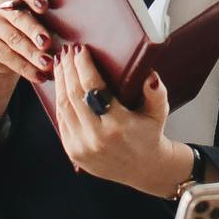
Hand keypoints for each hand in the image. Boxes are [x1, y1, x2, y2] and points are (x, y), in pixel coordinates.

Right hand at [0, 0, 54, 88]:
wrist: (3, 50)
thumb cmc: (29, 28)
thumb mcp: (37, 18)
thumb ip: (49, 17)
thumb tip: (76, 26)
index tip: (44, 6)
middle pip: (18, 17)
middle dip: (35, 31)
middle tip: (48, 43)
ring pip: (13, 39)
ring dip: (33, 54)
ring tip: (48, 65)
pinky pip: (7, 56)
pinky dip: (25, 68)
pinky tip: (39, 76)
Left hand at [46, 43, 189, 198]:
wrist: (144, 169)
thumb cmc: (150, 135)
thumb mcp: (159, 112)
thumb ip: (156, 92)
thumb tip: (149, 74)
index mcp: (117, 125)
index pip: (93, 88)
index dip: (84, 66)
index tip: (80, 49)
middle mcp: (96, 137)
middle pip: (74, 94)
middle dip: (68, 69)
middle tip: (67, 50)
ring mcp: (81, 146)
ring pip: (63, 106)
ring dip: (60, 82)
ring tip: (61, 63)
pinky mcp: (73, 152)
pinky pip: (61, 120)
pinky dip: (59, 100)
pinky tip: (61, 85)